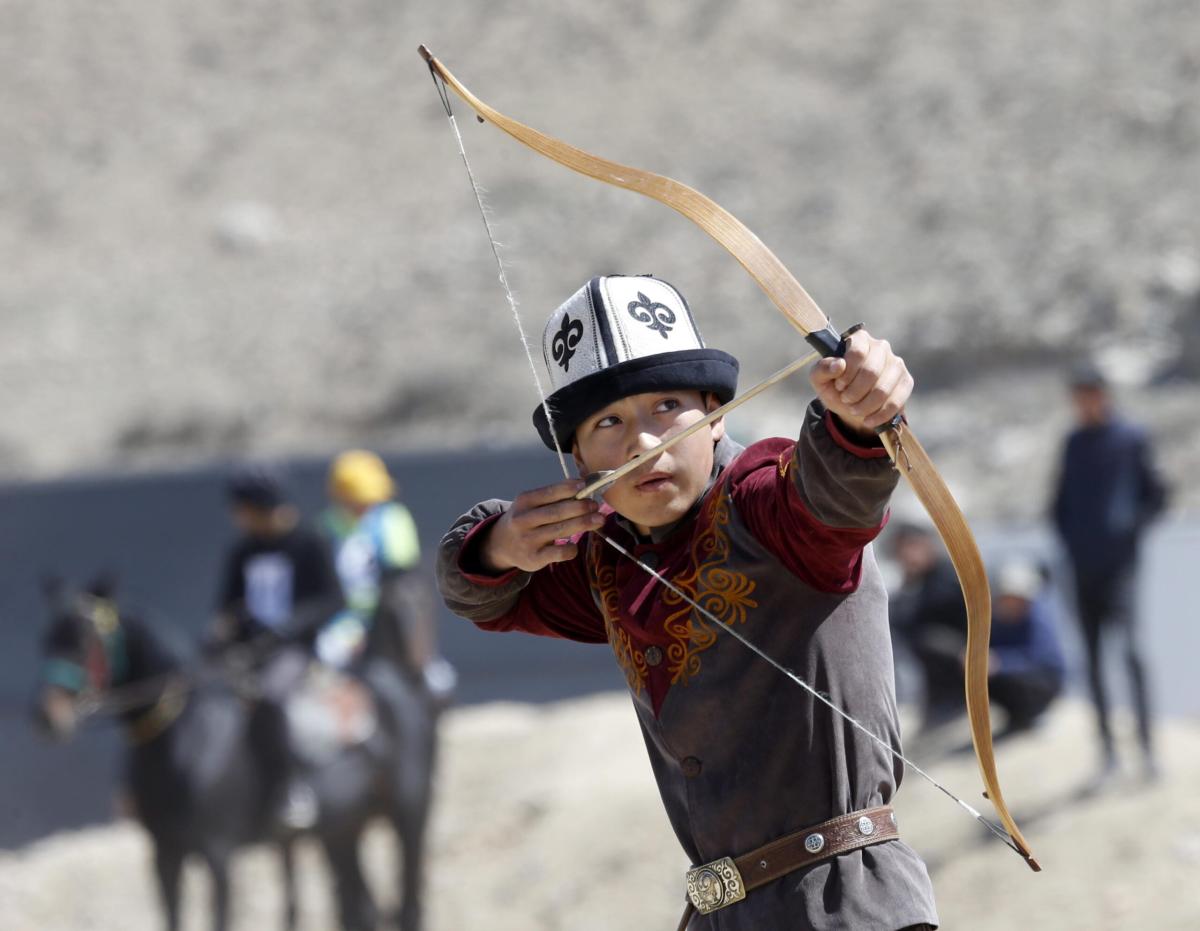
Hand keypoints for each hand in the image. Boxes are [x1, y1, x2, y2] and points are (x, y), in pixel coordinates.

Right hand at [480, 479, 605, 572]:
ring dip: (583, 523)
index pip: (549, 492)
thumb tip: (583, 486)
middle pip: (557, 512)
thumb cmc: (526, 519)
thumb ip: (553, 496)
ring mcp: (528, 540)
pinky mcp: (534, 558)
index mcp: (524, 501)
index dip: (569, 488)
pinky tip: (575, 545)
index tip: (586, 486)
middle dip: (580, 507)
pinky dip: (571, 548)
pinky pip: (559, 553)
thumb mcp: (531, 504)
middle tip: (595, 505)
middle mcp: (523, 520)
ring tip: (599, 519)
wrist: (501, 544)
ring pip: (560, 530)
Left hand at [809, 329, 911, 435]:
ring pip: (883, 389)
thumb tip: (838, 364)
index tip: (839, 386)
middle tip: (846, 400)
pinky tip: (868, 420)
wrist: (852, 405)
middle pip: (871, 371)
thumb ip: (822, 369)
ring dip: (865, 406)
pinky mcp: (906, 381)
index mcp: (859, 339)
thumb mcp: (820, 379)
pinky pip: (896, 402)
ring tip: (854, 410)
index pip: (857, 352)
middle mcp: (881, 347)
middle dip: (855, 392)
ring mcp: (897, 364)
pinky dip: (879, 415)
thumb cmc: (835, 386)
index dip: (847, 374)